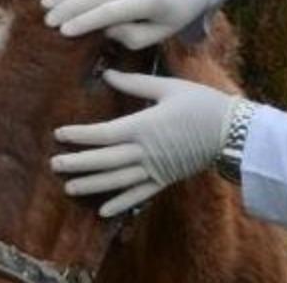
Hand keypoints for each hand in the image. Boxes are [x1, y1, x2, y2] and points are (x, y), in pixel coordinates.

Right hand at [42, 0, 210, 49]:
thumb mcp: (161, 33)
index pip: (111, 11)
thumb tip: (103, 30)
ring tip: (46, 3)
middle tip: (47, 20)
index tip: (64, 31)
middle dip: (69, 6)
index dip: (85, 21)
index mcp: (150, 0)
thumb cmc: (175, 12)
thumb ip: (132, 36)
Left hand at [51, 70, 238, 217]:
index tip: (59, 135)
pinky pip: (139, 195)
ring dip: (92, 185)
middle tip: (54, 165)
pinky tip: (104, 211)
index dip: (79, 136)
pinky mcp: (165, 179)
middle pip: (104, 161)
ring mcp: (155, 169)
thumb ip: (136, 83)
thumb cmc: (201, 103)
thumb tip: (107, 75)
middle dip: (77, 163)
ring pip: (117, 181)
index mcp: (143, 126)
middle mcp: (145, 152)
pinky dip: (121, 204)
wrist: (232, 131)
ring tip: (70, 188)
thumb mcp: (169, 87)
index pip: (103, 134)